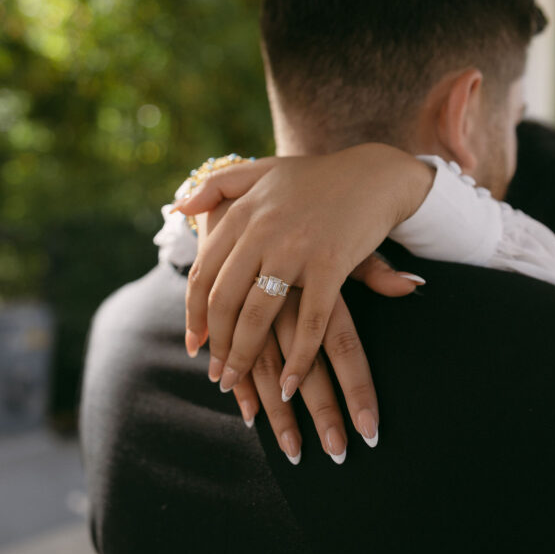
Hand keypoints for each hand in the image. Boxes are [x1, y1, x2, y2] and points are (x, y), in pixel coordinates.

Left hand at [174, 144, 431, 399]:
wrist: (375, 173)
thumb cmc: (316, 177)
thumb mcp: (261, 170)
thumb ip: (217, 185)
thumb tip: (179, 209)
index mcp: (243, 213)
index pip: (204, 273)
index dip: (194, 314)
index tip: (194, 343)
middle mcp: (263, 231)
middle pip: (224, 300)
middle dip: (216, 343)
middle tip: (215, 373)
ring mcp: (297, 249)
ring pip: (258, 316)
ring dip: (244, 357)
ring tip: (236, 382)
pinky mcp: (331, 265)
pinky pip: (311, 322)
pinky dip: (298, 359)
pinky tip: (288, 383)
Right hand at [194, 204, 408, 462]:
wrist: (254, 185)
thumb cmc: (313, 219)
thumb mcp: (345, 240)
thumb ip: (376, 270)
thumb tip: (415, 286)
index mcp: (325, 282)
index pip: (345, 345)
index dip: (357, 388)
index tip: (371, 431)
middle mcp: (289, 295)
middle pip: (308, 367)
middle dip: (324, 413)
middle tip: (337, 455)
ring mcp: (255, 301)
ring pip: (266, 366)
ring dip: (279, 413)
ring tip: (295, 453)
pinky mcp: (229, 299)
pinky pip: (235, 348)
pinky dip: (244, 382)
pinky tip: (251, 417)